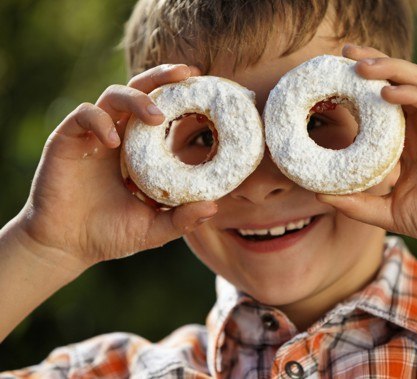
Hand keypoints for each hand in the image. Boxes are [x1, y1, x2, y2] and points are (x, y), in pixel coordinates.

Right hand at [14, 64, 217, 269]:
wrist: (65, 246)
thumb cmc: (110, 234)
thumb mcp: (153, 229)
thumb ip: (181, 219)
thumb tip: (214, 207)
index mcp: (139, 149)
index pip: (160, 110)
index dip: (179, 96)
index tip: (203, 86)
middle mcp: (117, 134)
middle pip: (139, 91)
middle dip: (162, 77)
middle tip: (186, 75)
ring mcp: (92, 135)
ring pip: (113, 96)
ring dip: (137, 99)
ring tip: (156, 116)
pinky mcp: (67, 139)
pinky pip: (84, 115)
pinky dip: (100, 121)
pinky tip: (113, 142)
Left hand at [318, 45, 416, 264]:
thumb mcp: (389, 211)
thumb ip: (358, 203)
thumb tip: (321, 194)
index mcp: (410, 137)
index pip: (385, 98)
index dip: (362, 82)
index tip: (335, 72)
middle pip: (399, 80)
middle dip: (374, 62)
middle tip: (345, 52)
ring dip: (389, 69)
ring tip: (360, 65)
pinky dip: (411, 93)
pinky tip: (387, 91)